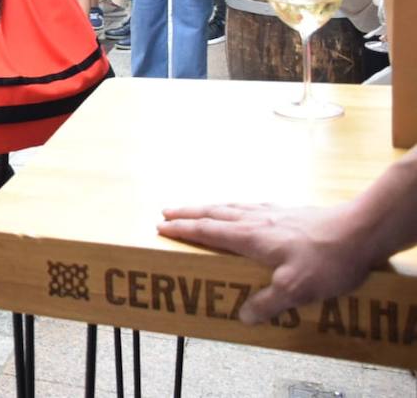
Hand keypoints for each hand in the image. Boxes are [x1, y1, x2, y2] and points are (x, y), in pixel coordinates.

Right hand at [158, 202, 373, 323]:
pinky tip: (243, 210)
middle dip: (188, 212)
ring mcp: (273, 212)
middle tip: (166, 212)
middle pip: (214, 212)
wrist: (360, 231)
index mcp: (250, 236)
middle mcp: (256, 220)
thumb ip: (267, 302)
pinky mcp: (290, 212)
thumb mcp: (296, 289)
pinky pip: (252, 206)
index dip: (183, 230)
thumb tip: (244, 315)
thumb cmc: (327, 259)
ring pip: (232, 206)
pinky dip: (236, 207)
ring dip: (209, 207)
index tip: (160, 226)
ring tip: (198, 209)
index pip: (207, 230)